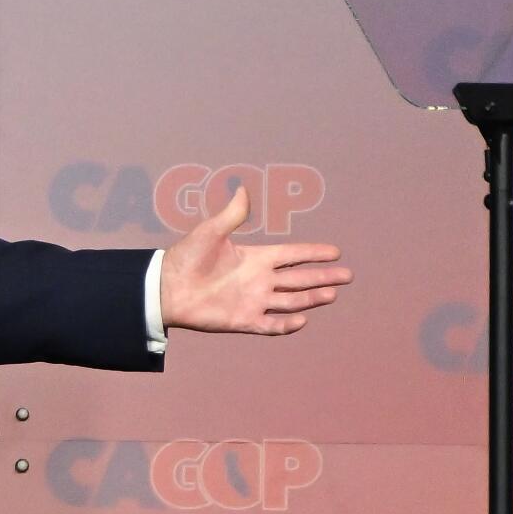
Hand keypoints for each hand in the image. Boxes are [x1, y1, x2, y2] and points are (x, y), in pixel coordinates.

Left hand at [159, 185, 351, 334]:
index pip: (293, 255)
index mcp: (256, 258)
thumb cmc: (186, 258)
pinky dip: (286, 324)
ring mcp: (253, 301)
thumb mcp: (210, 232)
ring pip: (291, 301)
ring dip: (311, 298)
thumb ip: (231, 214)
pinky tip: (302, 320)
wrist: (165, 287)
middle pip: (299, 279)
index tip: (336, 252)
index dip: (313, 254)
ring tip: (331, 294)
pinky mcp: (243, 320)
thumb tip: (242, 189)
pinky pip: (270, 324)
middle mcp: (259, 280)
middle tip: (347, 275)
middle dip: (323, 277)